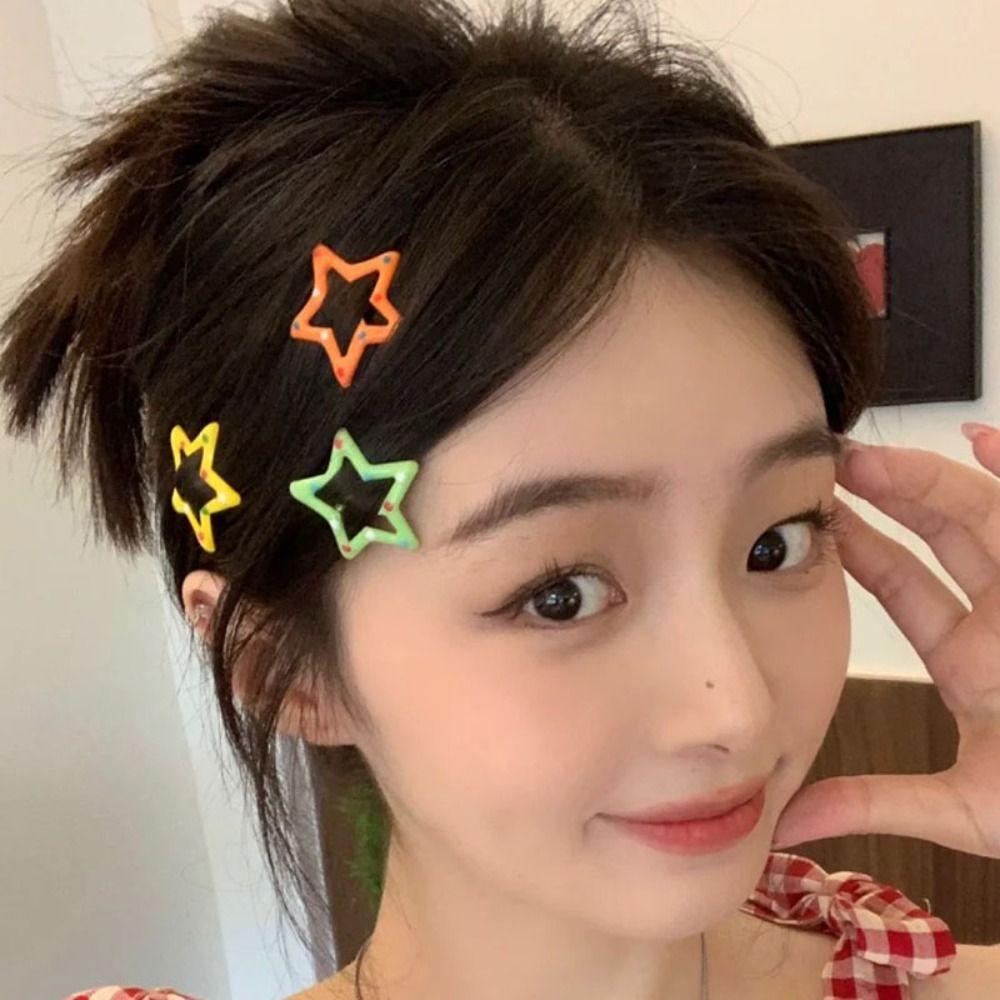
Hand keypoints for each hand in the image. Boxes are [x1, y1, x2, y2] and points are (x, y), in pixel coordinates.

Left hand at [771, 423, 999, 857]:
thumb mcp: (965, 810)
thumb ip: (877, 802)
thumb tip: (786, 822)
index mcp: (972, 662)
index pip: (905, 584)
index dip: (862, 545)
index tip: (814, 513)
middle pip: (944, 534)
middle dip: (892, 493)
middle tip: (835, 459)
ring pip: (989, 517)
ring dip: (937, 478)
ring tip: (877, 453)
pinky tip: (987, 438)